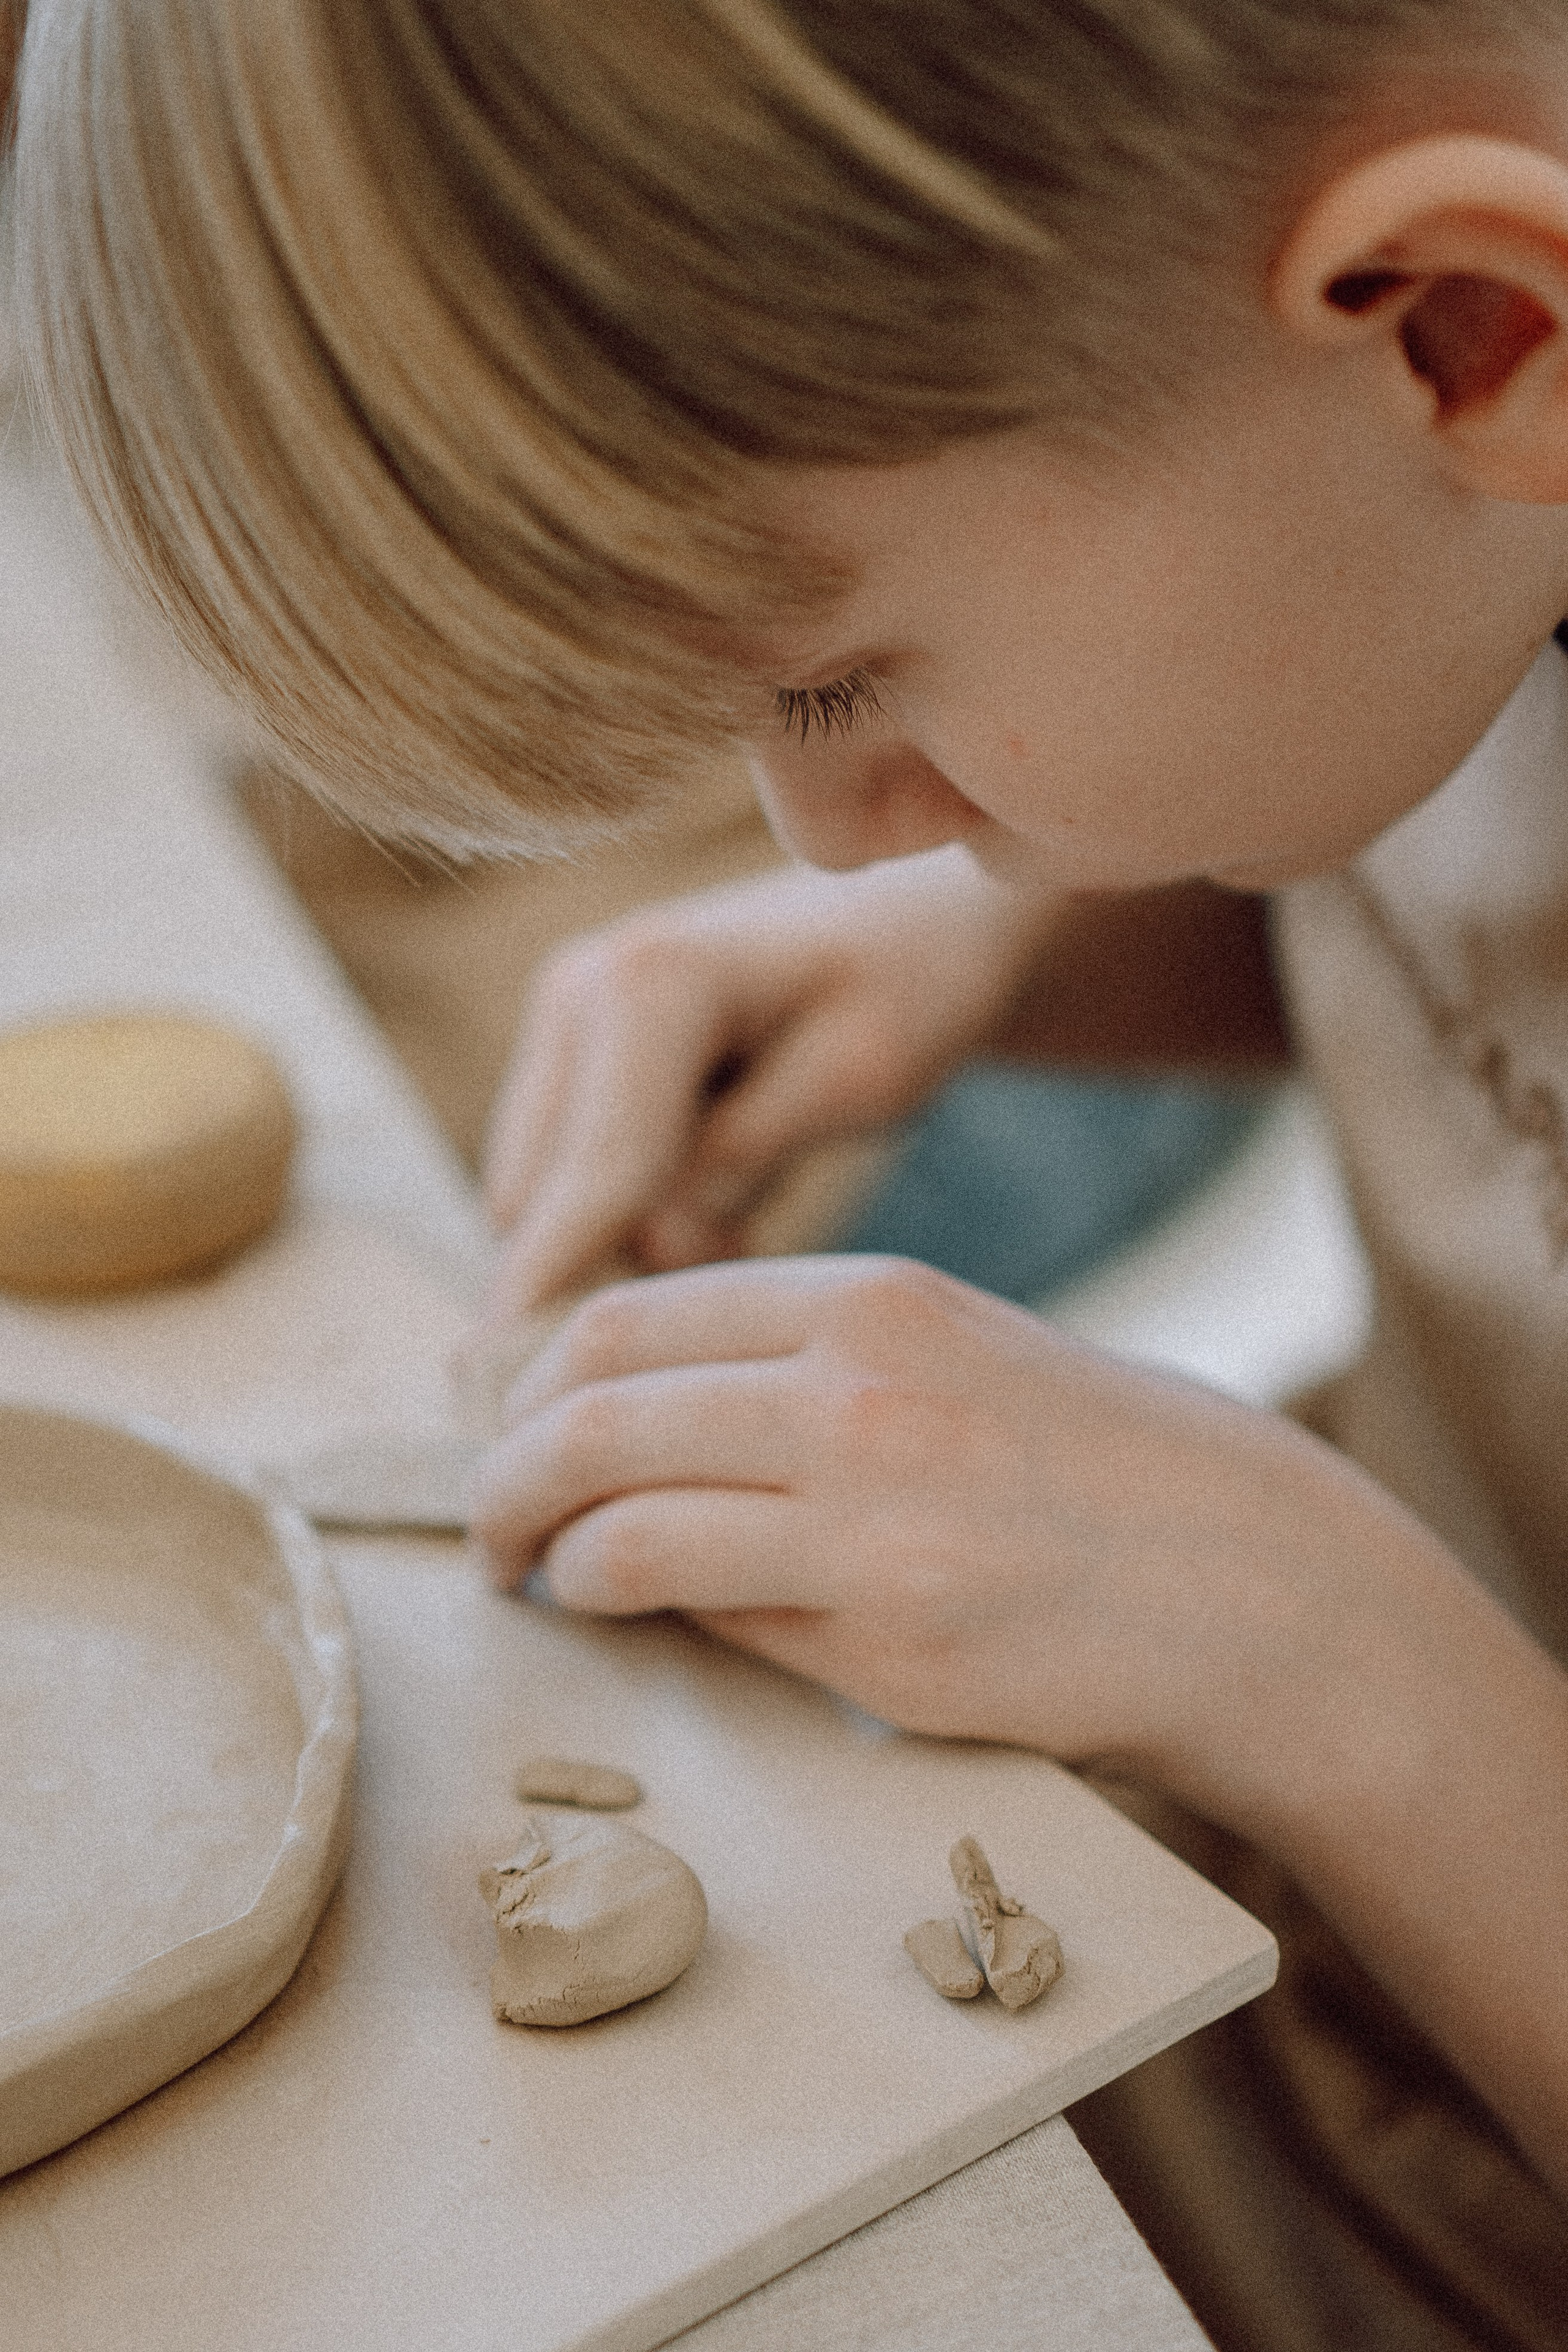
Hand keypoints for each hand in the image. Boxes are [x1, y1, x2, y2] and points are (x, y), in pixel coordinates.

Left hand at [470, 1253, 1420, 1818]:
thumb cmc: (1082, 1466)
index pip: (629, 1316)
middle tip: (487, 1519)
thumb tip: (616, 1421)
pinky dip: (633, 1610)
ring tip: (530, 1573)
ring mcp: (873, 1520)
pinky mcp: (890, 1642)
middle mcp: (860, 1393)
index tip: (509, 1421)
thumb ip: (792, 1373)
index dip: (534, 1377)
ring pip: (622, 1519)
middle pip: (595, 1406)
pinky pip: (704, 1614)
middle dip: (506, 1468)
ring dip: (544, 1551)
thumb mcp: (945, 1355)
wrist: (1242, 1579)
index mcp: (871, 1303)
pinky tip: (625, 1612)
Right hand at [479, 847, 1052, 1317]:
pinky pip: (557, 1183)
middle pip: (536, 1201)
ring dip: (602, 1260)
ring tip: (723, 1282)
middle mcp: (576, 989)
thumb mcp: (857, 1077)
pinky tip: (712, 1237)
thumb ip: (746, 1159)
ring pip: (532, 1200)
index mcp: (649, 984)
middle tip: (683, 1373)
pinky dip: (614, 1229)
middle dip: (584, 1291)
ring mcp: (559, 1019)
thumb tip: (650, 1249)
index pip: (593, 1176)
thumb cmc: (908, 987)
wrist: (912, 915)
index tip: (526, 1415)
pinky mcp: (564, 1057)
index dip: (560, 1298)